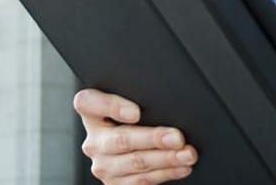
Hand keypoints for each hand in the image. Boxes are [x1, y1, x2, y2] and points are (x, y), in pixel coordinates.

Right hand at [73, 88, 197, 183]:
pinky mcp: (116, 184)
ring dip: (166, 159)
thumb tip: (169, 102)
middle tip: (177, 138)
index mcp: (91, 114)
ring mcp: (104, 165)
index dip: (111, 107)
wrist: (130, 152)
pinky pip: (143, 180)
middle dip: (153, 138)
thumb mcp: (132, 105)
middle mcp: (94, 141)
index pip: (88, 103)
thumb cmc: (137, 120)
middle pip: (120, 139)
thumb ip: (140, 99)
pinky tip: (181, 167)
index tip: (136, 112)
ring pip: (136, 162)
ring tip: (187, 154)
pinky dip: (166, 173)